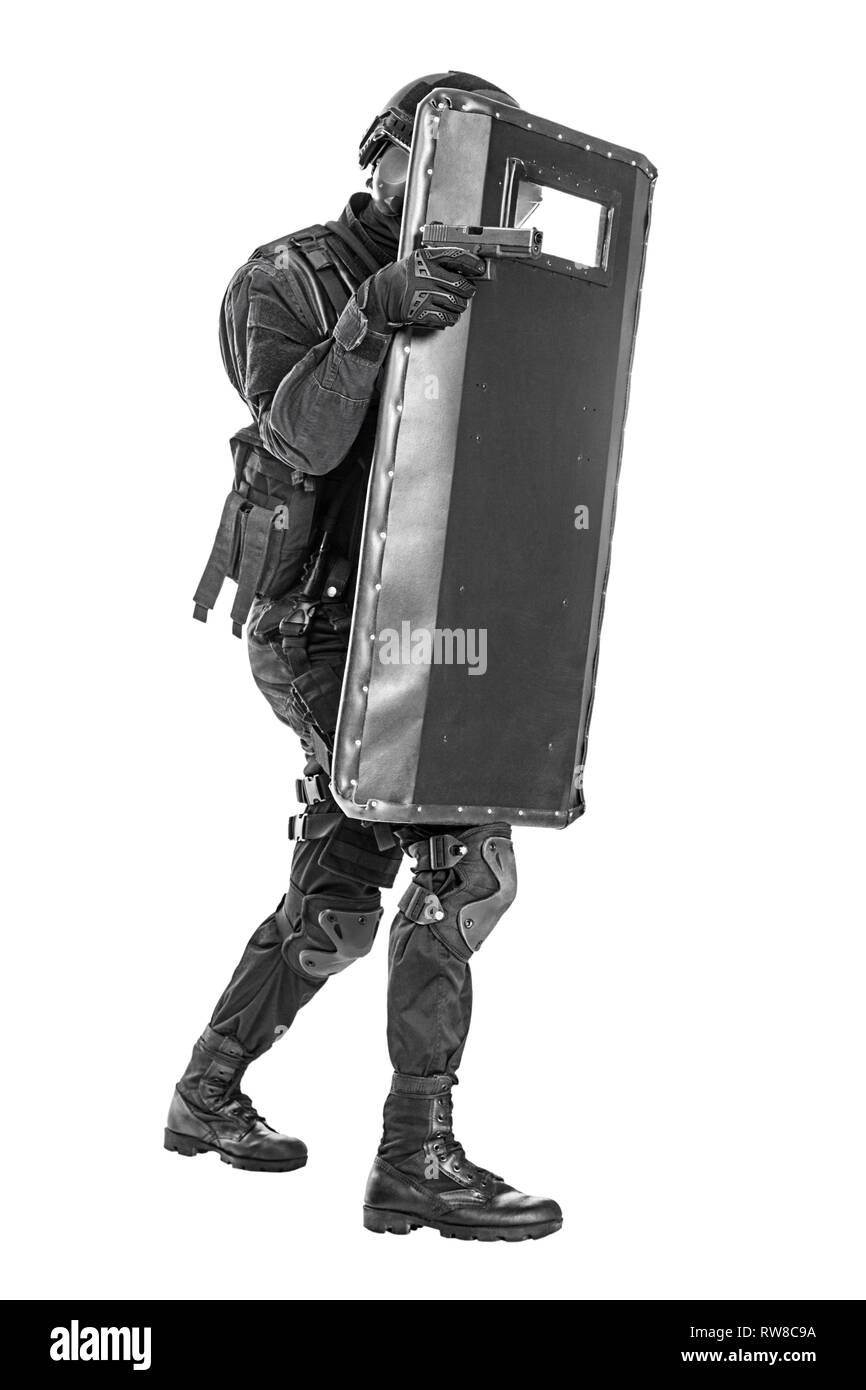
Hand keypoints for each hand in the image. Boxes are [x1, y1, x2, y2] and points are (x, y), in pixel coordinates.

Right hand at [358, 246, 485, 330]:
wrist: (382, 297)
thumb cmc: (404, 278)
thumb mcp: (418, 259)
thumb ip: (439, 257)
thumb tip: (467, 262)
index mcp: (426, 258)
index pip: (456, 255)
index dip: (472, 262)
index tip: (479, 267)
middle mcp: (425, 275)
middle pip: (461, 284)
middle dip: (468, 290)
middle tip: (466, 291)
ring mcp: (423, 294)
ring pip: (457, 303)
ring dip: (460, 306)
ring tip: (455, 303)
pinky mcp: (421, 312)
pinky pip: (448, 317)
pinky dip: (451, 317)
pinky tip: (448, 313)